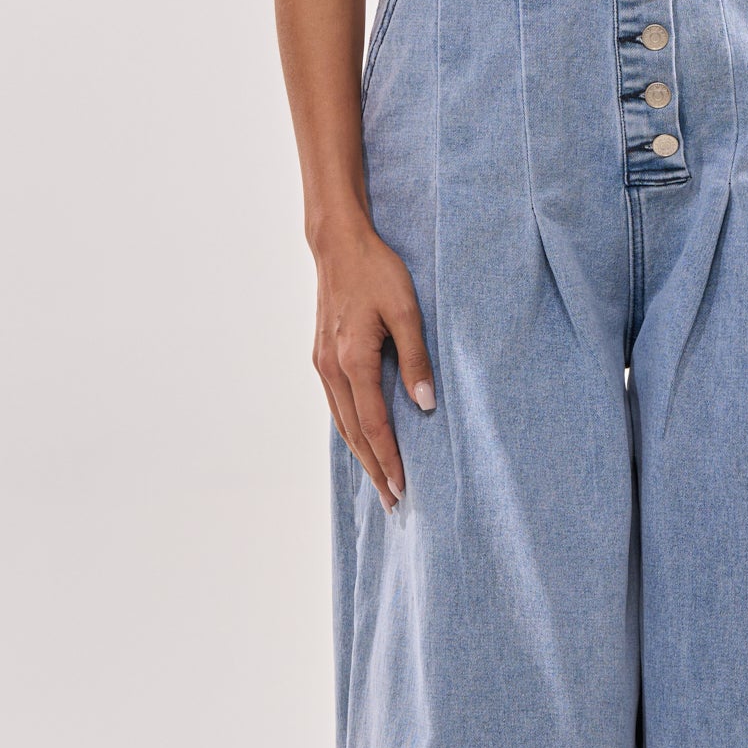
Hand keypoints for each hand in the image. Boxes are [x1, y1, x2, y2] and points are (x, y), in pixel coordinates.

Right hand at [312, 221, 435, 509]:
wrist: (338, 245)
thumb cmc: (377, 272)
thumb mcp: (407, 310)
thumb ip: (416, 358)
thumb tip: (425, 403)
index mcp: (353, 360)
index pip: (374, 423)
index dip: (389, 458)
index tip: (403, 486)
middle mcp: (331, 368)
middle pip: (353, 432)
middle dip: (374, 469)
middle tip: (394, 502)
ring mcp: (322, 364)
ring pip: (341, 423)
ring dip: (361, 455)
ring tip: (380, 482)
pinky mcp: (322, 358)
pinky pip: (336, 406)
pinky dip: (350, 431)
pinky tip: (362, 443)